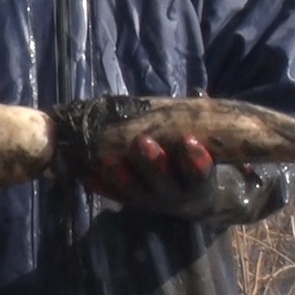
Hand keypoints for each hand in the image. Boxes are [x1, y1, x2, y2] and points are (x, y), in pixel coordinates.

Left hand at [89, 134, 218, 216]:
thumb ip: (202, 121)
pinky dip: (101, 186)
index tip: (188, 140)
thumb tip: (199, 92)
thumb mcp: (207, 146)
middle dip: (152, 162)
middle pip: (162, 182)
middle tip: (142, 141)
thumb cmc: (196, 159)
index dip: (195, 159)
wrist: (193, 198)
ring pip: (134, 191)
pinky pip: (114, 196)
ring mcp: (151, 201)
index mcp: (199, 182)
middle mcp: (175, 196)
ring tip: (105, 158)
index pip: (199, 172)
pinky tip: (86, 175)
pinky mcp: (130, 203)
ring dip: (119, 175)